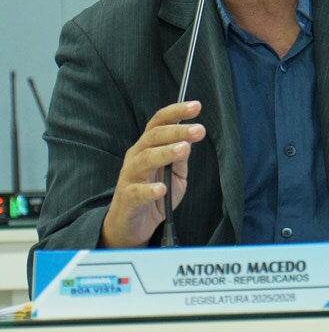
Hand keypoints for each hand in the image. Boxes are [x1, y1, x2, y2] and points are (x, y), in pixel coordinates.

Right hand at [100, 101, 205, 247]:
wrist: (132, 225)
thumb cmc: (155, 196)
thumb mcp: (175, 176)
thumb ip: (181, 160)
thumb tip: (189, 141)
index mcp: (147, 147)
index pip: (159, 123)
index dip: (176, 112)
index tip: (196, 106)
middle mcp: (136, 156)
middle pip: (154, 137)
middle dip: (177, 130)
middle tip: (199, 130)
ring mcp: (129, 176)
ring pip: (145, 159)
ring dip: (165, 152)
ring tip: (184, 149)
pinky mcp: (127, 198)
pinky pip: (136, 192)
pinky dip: (149, 190)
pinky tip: (162, 188)